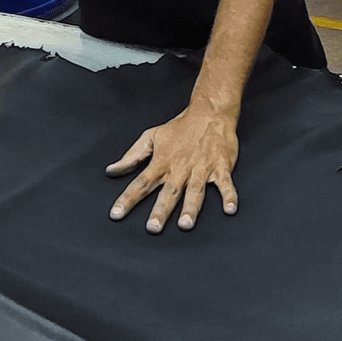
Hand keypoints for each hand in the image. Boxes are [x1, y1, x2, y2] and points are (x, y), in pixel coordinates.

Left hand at [105, 106, 239, 232]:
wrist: (209, 112)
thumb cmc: (180, 127)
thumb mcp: (151, 137)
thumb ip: (132, 156)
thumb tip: (111, 170)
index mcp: (162, 162)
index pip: (141, 183)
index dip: (127, 199)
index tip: (116, 214)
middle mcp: (180, 168)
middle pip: (168, 192)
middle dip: (160, 210)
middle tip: (153, 228)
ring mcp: (201, 168)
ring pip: (195, 191)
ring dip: (190, 208)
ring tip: (185, 224)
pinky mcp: (220, 168)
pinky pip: (225, 184)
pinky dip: (229, 196)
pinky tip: (229, 209)